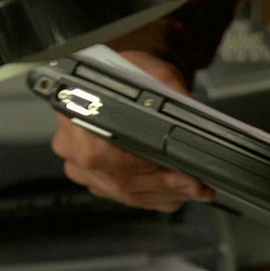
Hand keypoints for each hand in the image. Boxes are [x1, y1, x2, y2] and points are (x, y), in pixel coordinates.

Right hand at [50, 50, 213, 211]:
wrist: (128, 82)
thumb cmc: (133, 75)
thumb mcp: (154, 71)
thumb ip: (170, 86)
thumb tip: (191, 107)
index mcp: (75, 114)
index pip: (96, 155)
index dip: (132, 166)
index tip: (163, 165)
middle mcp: (72, 144)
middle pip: (116, 181)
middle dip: (162, 185)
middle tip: (195, 183)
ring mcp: (84, 168)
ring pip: (126, 194)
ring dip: (166, 195)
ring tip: (197, 189)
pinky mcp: (100, 182)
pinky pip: (130, 198)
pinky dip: (160, 198)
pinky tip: (183, 193)